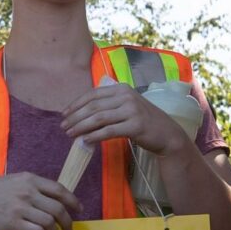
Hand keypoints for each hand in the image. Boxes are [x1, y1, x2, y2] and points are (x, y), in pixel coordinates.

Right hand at [0, 173, 81, 229]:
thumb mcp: (13, 181)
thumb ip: (32, 187)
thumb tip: (52, 198)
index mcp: (30, 180)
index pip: (59, 189)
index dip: (72, 201)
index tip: (78, 210)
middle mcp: (28, 192)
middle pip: (58, 208)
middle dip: (67, 221)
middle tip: (68, 229)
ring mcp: (21, 208)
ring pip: (50, 222)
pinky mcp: (13, 223)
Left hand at [61, 83, 190, 155]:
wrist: (167, 134)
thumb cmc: (143, 122)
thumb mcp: (126, 107)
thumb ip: (108, 106)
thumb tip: (81, 115)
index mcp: (122, 88)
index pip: (93, 94)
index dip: (76, 104)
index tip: (64, 114)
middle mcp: (126, 96)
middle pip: (93, 106)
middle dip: (75, 117)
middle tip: (63, 126)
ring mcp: (132, 110)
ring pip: (99, 118)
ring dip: (81, 127)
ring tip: (70, 134)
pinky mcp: (135, 125)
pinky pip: (109, 131)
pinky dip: (95, 136)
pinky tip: (85, 140)